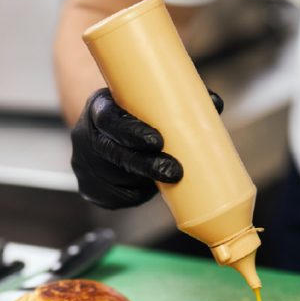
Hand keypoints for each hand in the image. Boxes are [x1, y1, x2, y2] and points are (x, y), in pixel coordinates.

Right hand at [70, 88, 223, 208]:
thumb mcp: (142, 101)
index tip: (158, 141)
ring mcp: (83, 164)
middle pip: (113, 154)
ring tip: (168, 179)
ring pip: (114, 178)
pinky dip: (133, 195)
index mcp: (99, 108)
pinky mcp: (88, 187)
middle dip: (145, 165)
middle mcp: (85, 135)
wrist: (102, 129)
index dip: (131, 132)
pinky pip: (113, 198)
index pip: (109, 119)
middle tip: (175, 171)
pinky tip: (145, 190)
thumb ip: (176, 103)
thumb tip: (216, 104)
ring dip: (142, 181)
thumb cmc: (130, 112)